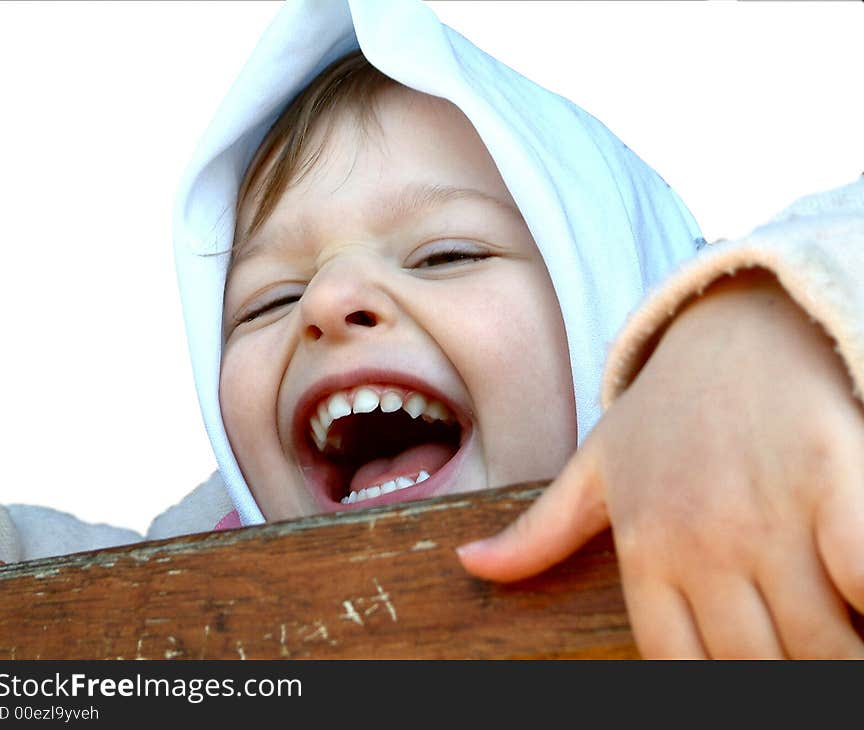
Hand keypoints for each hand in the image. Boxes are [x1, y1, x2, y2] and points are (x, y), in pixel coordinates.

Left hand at [457, 269, 863, 657]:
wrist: (739, 324)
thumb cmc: (668, 408)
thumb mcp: (597, 465)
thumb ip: (541, 529)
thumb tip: (469, 565)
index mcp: (643, 546)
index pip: (679, 668)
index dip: (723, 682)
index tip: (748, 658)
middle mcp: (699, 539)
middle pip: (758, 666)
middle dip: (788, 669)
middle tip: (801, 642)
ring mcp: (767, 512)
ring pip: (821, 642)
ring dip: (839, 647)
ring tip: (838, 623)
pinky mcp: (835, 479)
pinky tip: (858, 584)